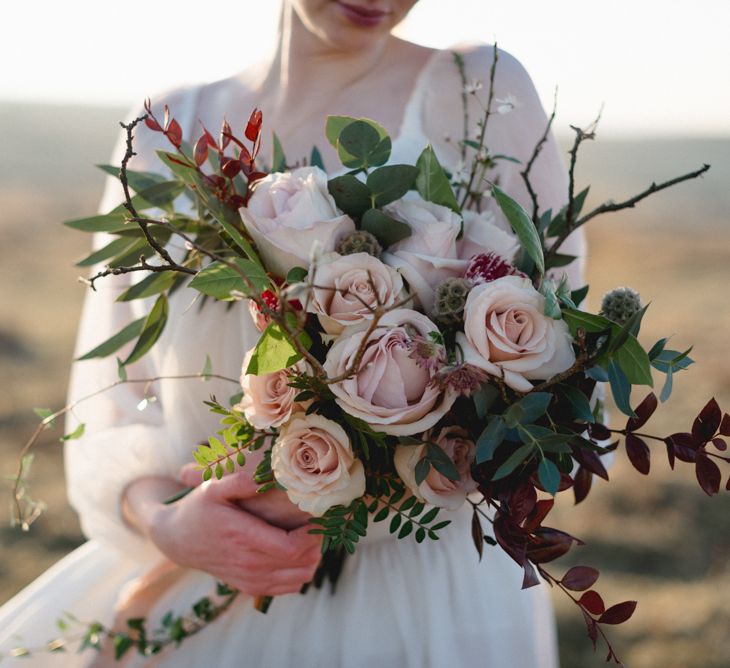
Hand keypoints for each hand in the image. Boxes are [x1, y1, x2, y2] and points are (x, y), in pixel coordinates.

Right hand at [125, 472, 321, 596]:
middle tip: (323, 521)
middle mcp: (249, 563)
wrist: (177, 540)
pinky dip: (302, 573)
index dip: (313, 534)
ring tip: (314, 536)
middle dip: (318, 543)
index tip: (321, 515)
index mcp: (243, 537)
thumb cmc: (198, 509)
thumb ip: (237, 481)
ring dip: (314, 558)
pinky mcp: (251, 586)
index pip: (291, 546)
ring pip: (299, 578)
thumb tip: (262, 478)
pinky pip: (288, 587)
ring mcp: (250, 578)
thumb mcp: (211, 488)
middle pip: (301, 562)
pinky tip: (302, 553)